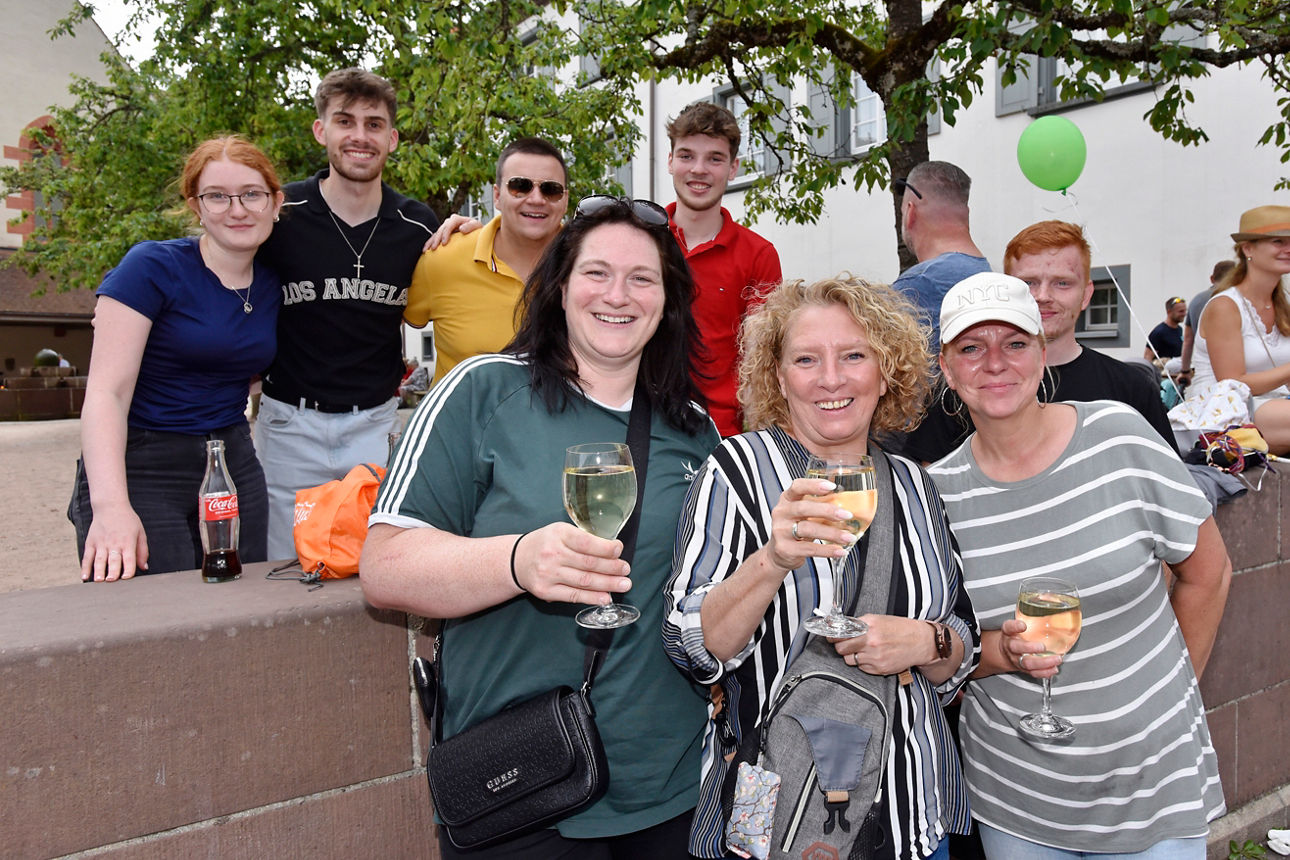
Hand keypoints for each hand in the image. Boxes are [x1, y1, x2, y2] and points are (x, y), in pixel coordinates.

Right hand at [81, 507, 148, 581]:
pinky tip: (84, 576)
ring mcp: (101, 543)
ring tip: (98, 580)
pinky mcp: (90, 542)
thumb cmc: (128, 520)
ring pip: (99, 559)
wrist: (110, 506)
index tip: (127, 578)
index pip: (129, 558)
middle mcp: (114, 543)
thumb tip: (144, 567)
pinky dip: (85, 567)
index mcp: (128, 542)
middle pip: (113, 560)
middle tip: (111, 580)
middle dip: (112, 571)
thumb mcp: (140, 532)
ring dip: (98, 571)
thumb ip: (142, 551)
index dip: (128, 569)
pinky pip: (87, 557)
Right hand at [423, 214, 482, 250]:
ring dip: (431, 242)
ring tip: (427, 250)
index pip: (450, 223)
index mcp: (458, 219)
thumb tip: (461, 229)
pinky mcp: (443, 234)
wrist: (476, 234)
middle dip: (437, 239)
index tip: (444, 243)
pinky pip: (435, 238)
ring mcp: (446, 227)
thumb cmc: (477, 230)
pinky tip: (425, 250)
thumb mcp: (477, 227)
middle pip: (441, 229)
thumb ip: (471, 226)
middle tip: (434, 248)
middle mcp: (450, 222)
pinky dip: (429, 243)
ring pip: (436, 233)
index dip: (446, 233)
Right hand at [511, 522, 631, 605]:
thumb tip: (612, 551)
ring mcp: (548, 574)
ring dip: (607, 584)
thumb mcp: (561, 531)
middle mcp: (552, 554)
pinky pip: (573, 595)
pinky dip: (591, 598)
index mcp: (559, 534)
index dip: (605, 548)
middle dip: (612, 568)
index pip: (586, 542)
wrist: (516, 560)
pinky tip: (605, 598)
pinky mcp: (546, 591)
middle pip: (588, 563)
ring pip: (584, 581)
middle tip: (626, 570)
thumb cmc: (546, 544)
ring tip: (623, 585)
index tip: (619, 550)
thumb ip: (583, 539)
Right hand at [762, 478, 856, 571]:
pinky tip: (839, 550)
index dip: (814, 485)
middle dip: (828, 510)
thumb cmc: (795, 528)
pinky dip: (827, 550)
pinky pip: (809, 549)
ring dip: (832, 533)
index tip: (832, 486)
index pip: (797, 487)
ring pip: (808, 529)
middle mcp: (782, 513)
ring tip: (848, 537)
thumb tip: (849, 505)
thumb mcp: (804, 514)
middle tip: (847, 515)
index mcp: (788, 499)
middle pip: (803, 508)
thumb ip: (821, 507)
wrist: (779, 553)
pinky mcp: (785, 549)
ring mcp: (781, 531)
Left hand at [830, 615, 927, 675]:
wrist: (920, 642)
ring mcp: (874, 656)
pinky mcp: (879, 668)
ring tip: (862, 650)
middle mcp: (870, 641)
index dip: (832, 636)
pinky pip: (861, 667)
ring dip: (852, 655)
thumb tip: (841, 627)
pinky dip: (863, 663)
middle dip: (840, 646)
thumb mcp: (878, 619)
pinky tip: (872, 656)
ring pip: (849, 660)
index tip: (830, 636)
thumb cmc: (900, 629)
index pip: (840, 633)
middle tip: (845, 644)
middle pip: (841, 649)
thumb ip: (859, 623)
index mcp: (869, 626)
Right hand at [998, 618, 1061, 677]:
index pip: (1008, 628)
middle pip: (1017, 648)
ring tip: (1056, 659)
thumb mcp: (1017, 626)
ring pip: (1027, 663)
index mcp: (1009, 633)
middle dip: (1030, 648)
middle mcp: (1011, 646)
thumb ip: (1029, 618)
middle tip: (1042, 646)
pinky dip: (1045, 672)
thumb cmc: (1015, 636)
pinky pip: (1033, 673)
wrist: (1005, 653)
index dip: (1015, 626)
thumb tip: (1048, 604)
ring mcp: (1017, 659)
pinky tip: (1054, 669)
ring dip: (1043, 662)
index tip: (1023, 625)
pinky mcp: (1023, 669)